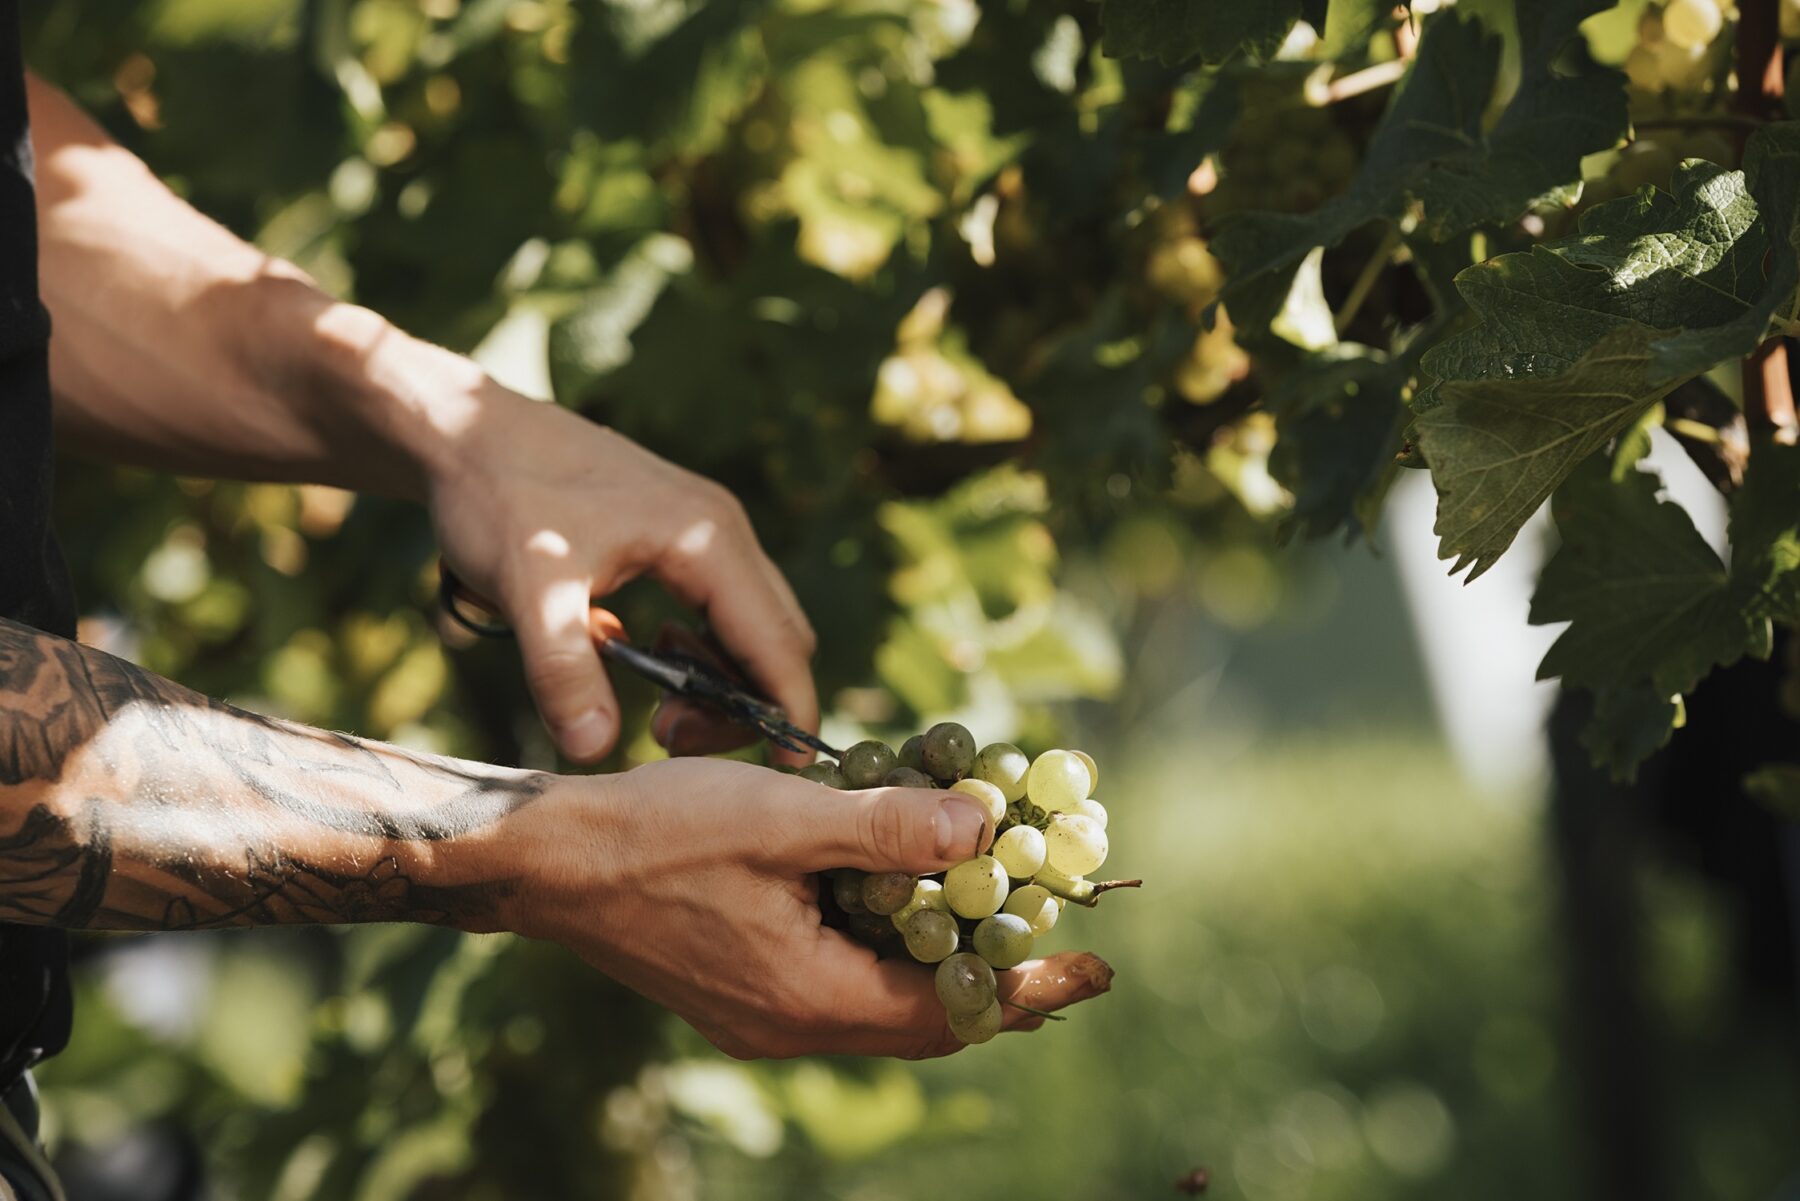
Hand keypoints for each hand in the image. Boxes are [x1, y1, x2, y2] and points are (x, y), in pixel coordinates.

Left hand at [424, 384, 817, 763]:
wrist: (467, 430)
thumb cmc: (498, 496)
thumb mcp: (528, 587)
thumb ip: (563, 669)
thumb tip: (595, 750)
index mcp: (707, 539)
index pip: (778, 642)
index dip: (789, 711)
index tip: (786, 770)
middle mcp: (721, 530)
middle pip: (778, 638)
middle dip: (745, 702)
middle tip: (669, 736)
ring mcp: (704, 529)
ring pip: (751, 624)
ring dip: (719, 678)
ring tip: (653, 707)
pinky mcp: (678, 534)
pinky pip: (718, 607)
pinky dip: (697, 649)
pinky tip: (636, 655)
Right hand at [500, 758, 1113, 1057]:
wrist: (550, 863)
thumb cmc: (658, 833)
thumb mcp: (783, 818)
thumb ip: (886, 828)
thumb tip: (985, 832)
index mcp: (810, 998)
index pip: (952, 1012)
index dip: (1030, 987)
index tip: (1096, 966)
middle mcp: (792, 1026)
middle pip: (925, 1023)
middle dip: (999, 984)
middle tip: (1060, 940)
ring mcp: (764, 1016)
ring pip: (883, 1008)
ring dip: (943, 968)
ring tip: (997, 920)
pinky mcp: (743, 994)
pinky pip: (841, 990)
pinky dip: (888, 956)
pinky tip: (901, 907)